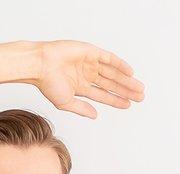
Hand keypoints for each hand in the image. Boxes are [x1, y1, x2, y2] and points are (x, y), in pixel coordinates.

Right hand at [31, 40, 145, 118]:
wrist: (39, 65)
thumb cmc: (47, 83)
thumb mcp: (66, 102)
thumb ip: (81, 108)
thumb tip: (95, 116)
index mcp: (80, 87)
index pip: (103, 95)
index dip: (116, 100)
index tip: (128, 105)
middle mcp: (86, 74)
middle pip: (111, 84)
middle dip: (125, 90)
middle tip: (140, 96)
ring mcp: (89, 62)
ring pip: (112, 72)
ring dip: (126, 80)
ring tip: (138, 87)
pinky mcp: (90, 51)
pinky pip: (109, 58)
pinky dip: (120, 64)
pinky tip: (130, 72)